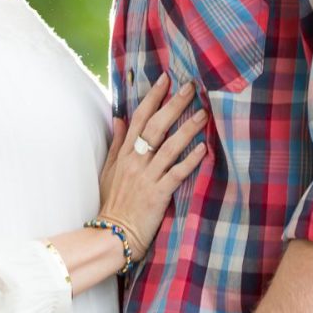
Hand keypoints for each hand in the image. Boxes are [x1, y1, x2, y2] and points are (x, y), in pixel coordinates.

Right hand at [98, 74, 208, 258]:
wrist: (112, 234)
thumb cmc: (113, 202)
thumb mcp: (109, 170)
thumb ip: (116, 143)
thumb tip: (118, 117)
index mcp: (124, 154)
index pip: (138, 119)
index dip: (152, 97)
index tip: (165, 79)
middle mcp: (135, 162)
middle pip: (155, 127)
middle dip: (173, 105)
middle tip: (190, 87)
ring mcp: (147, 177)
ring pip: (168, 147)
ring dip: (187, 129)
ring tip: (204, 114)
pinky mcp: (158, 194)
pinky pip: (176, 173)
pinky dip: (189, 161)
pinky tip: (203, 148)